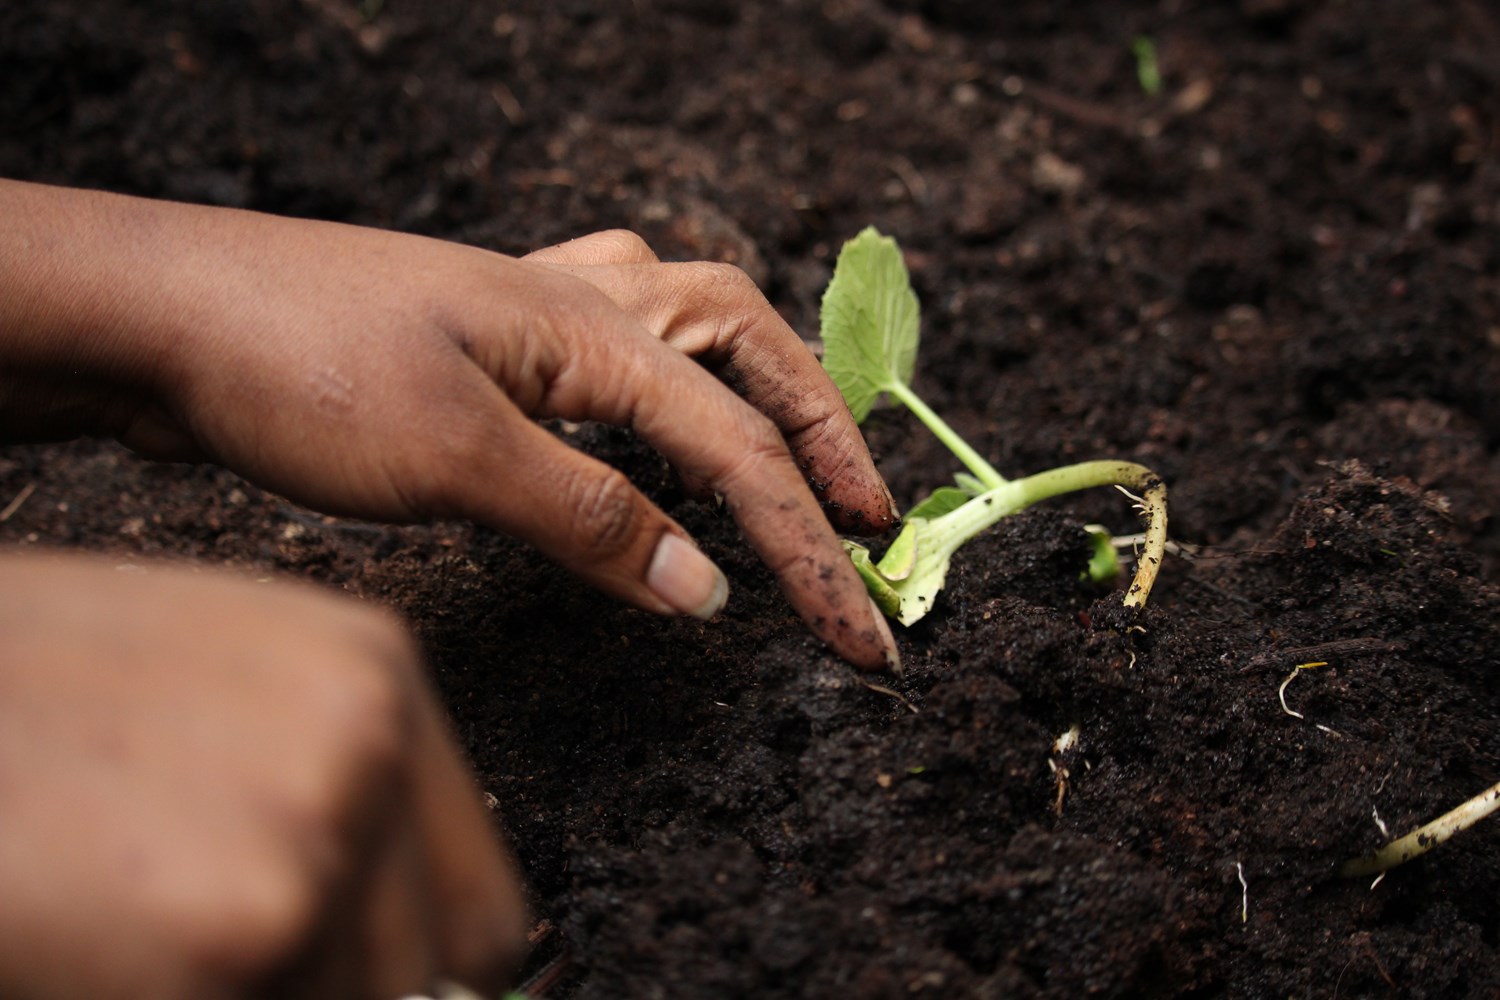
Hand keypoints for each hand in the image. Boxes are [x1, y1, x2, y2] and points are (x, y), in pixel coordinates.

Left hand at [0, 181, 899, 669]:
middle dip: (822, 428)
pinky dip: (664, 377)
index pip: (739, 453)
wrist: (158, 313)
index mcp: (594, 329)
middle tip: (867, 509)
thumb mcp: (457, 458)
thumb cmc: (298, 365)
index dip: (809, 552)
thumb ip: (595, 519)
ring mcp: (530, 314)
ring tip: (794, 449)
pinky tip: (652, 406)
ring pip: (687, 326)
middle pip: (748, 344)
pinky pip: (611, 344)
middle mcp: (579, 303)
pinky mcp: (485, 344)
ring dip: (756, 386)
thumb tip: (707, 590)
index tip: (863, 636)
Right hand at [0, 553, 526, 998]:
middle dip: (335, 989)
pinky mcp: (241, 932)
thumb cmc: (15, 696)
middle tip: (220, 947)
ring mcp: (313, 838)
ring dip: (255, 991)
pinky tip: (102, 947)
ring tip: (138, 924)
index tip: (355, 980)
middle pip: (426, 980)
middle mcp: (369, 743)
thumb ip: (327, 792)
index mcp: (375, 674)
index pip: (482, 909)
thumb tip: (414, 944)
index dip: (416, 976)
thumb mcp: (210, 694)